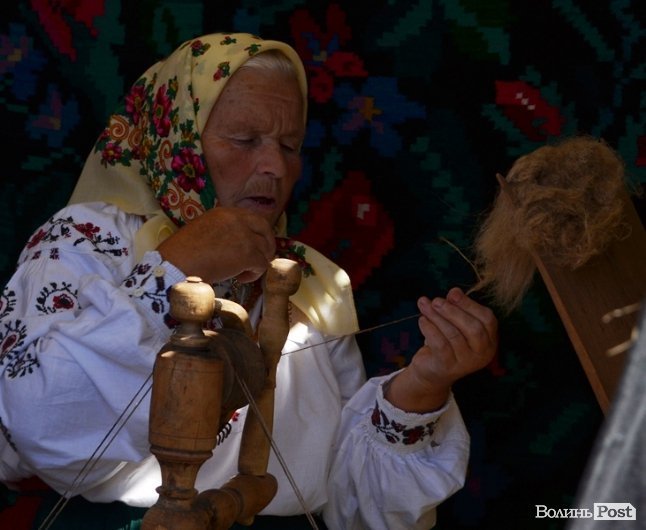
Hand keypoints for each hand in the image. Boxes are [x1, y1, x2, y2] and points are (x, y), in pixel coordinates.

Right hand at [157, 207, 275, 283]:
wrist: (175, 265)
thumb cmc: (181, 254)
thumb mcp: (203, 231)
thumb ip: (222, 232)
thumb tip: (237, 245)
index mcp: (224, 212)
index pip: (251, 218)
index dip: (256, 233)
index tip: (254, 245)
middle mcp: (236, 219)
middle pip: (265, 228)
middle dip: (266, 244)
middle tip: (260, 259)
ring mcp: (244, 235)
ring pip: (264, 249)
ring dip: (256, 263)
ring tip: (240, 273)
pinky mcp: (248, 253)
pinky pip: (262, 264)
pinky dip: (254, 274)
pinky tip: (239, 279)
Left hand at [385, 287, 497, 412]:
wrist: (432, 372)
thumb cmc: (447, 343)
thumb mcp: (455, 324)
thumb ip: (457, 308)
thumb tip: (454, 291)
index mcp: (490, 340)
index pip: (488, 319)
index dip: (470, 304)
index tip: (452, 293)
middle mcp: (482, 353)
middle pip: (473, 328)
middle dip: (453, 311)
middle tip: (436, 301)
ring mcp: (466, 363)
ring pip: (454, 335)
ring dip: (437, 317)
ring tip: (424, 306)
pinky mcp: (448, 367)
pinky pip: (440, 344)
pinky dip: (429, 329)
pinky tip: (422, 320)